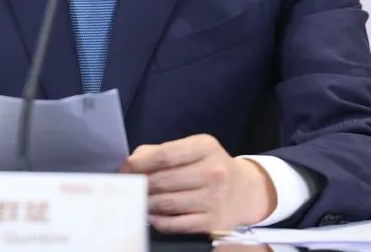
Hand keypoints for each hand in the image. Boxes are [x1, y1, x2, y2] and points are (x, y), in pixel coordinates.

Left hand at [119, 134, 275, 232]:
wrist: (246, 191)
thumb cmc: (210, 166)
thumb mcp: (193, 149)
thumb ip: (160, 151)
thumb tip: (130, 163)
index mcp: (206, 147)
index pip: (165, 155)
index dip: (139, 163)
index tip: (124, 170)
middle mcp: (214, 172)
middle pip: (164, 180)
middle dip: (140, 185)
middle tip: (126, 188)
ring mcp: (215, 199)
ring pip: (167, 203)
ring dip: (146, 203)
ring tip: (136, 201)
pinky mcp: (213, 222)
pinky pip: (177, 224)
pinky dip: (159, 221)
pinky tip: (151, 216)